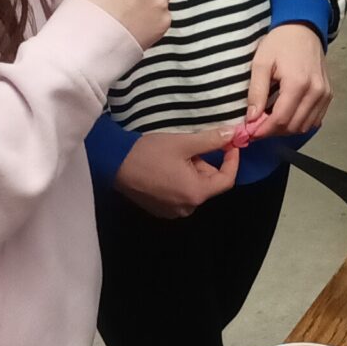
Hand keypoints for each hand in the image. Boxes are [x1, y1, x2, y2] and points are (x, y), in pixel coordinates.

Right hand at [112, 125, 246, 216]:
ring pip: (194, 187)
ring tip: (177, 154)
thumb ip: (212, 140)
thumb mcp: (183, 143)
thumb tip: (232, 134)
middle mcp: (186, 208)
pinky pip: (180, 194)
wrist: (113, 162)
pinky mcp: (159, 209)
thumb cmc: (149, 152)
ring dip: (192, 170)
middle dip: (205, 163)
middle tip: (192, 146)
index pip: (227, 180)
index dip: (232, 160)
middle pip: (209, 184)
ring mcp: (171, 211)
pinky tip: (166, 166)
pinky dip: (180, 179)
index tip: (229, 144)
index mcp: (196, 194)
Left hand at [245, 21, 330, 135]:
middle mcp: (316, 92)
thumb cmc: (280, 43)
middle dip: (273, 131)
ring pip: (305, 126)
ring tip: (271, 121)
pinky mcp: (328, 95)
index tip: (250, 132)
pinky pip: (315, 120)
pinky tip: (287, 115)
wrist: (303, 29)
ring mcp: (325, 95)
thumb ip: (257, 91)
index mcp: (298, 83)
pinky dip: (299, 123)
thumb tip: (252, 118)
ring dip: (286, 129)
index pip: (281, 119)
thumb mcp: (261, 63)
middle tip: (258, 126)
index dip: (264, 130)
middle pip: (293, 126)